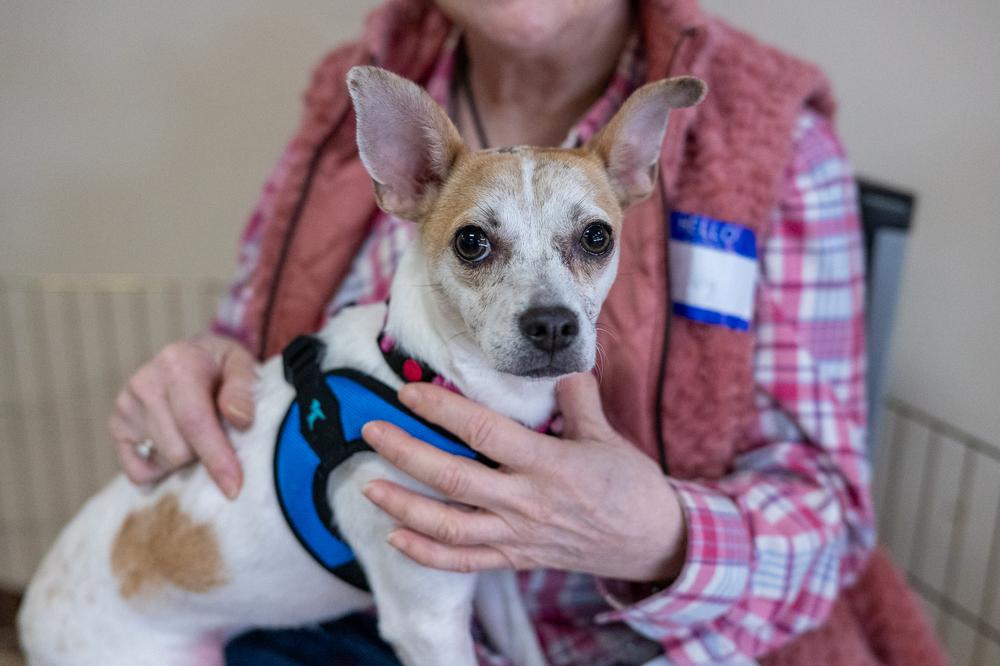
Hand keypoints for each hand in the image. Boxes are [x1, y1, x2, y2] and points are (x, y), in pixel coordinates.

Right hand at [109, 333, 255, 498]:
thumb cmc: (222, 367)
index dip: (216, 458)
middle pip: (179, 451)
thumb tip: (241, 419)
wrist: (193, 357)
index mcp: (177, 363)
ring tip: (196, 432)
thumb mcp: (242, 365)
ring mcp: (125, 406)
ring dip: (188, 457)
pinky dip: (162, 469)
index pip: (194, 422)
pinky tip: (175, 445)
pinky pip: (139, 472)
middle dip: (206, 452)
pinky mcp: (116, 427)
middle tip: (218, 430)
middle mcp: (144, 383)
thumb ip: (244, 388)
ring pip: (163, 463)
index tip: (234, 488)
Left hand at [361, 373, 686, 581]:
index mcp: (548, 463)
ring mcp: (518, 534)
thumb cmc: (630, 486)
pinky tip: (396, 537)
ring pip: (448, 525)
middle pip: (451, 477)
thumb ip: (577, 399)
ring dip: (403, 506)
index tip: (409, 391)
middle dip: (404, 452)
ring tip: (368, 486)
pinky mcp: (517, 557)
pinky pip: (464, 561)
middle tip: (370, 430)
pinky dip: (426, 554)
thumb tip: (557, 365)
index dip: (441, 409)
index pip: (483, 431)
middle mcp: (526, 501)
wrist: (652, 541)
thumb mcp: (606, 435)